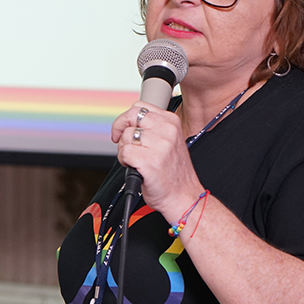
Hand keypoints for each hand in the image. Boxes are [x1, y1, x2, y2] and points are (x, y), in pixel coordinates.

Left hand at [112, 102, 202, 219]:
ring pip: (126, 136)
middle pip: (130, 117)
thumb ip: (152, 128)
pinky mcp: (150, 161)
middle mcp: (167, 130)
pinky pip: (124, 153)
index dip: (126, 118)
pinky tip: (134, 167)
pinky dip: (124, 161)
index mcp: (171, 122)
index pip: (139, 107)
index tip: (123, 128)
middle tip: (121, 142)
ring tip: (135, 160)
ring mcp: (159, 145)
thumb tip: (128, 122)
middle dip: (120, 129)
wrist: (184, 196)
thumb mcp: (169, 141)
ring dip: (123, 150)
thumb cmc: (173, 173)